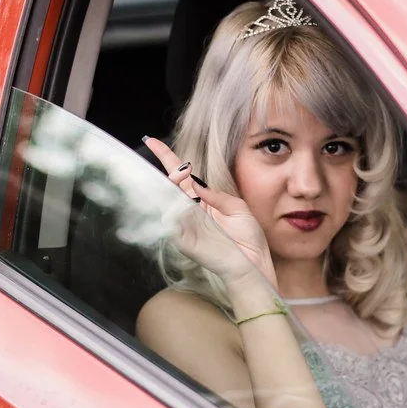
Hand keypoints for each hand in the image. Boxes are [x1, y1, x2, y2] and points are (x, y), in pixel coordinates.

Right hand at [144, 137, 276, 287]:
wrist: (254, 266)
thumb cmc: (248, 240)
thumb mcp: (237, 208)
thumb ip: (216, 195)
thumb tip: (195, 181)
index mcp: (202, 202)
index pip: (181, 177)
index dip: (168, 158)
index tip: (152, 141)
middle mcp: (190, 213)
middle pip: (169, 186)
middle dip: (168, 171)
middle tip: (169, 162)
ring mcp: (184, 226)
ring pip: (165, 202)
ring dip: (168, 187)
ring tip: (176, 178)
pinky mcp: (184, 241)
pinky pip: (170, 224)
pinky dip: (170, 212)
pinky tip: (175, 204)